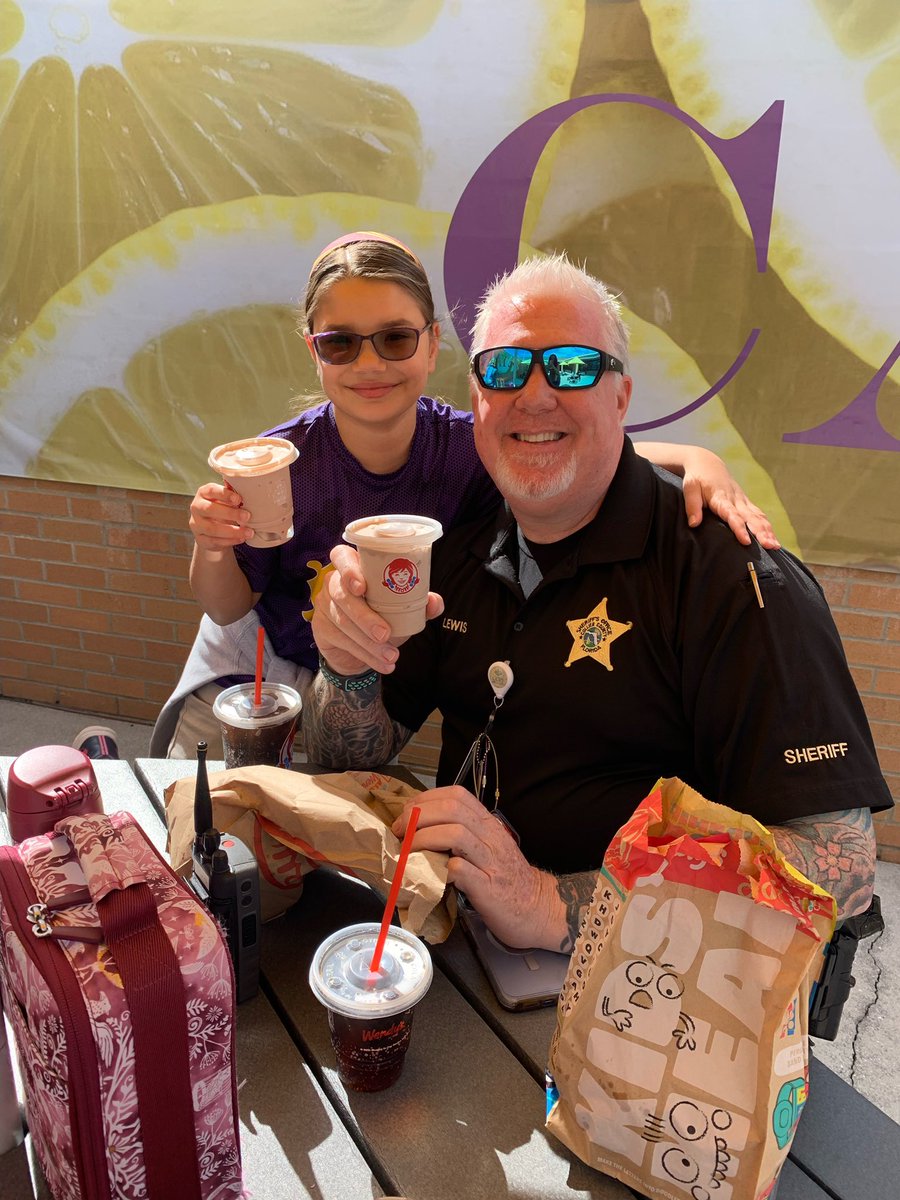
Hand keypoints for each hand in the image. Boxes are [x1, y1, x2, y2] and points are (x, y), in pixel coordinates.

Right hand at [189, 482, 254, 549]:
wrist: (212, 528)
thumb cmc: (223, 507)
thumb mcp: (227, 499)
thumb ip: (234, 496)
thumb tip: (250, 492)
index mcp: (204, 493)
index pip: (211, 490)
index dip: (224, 494)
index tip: (239, 499)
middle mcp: (196, 507)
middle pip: (209, 509)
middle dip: (229, 513)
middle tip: (247, 516)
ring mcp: (196, 524)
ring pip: (211, 529)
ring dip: (232, 531)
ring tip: (249, 532)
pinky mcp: (200, 539)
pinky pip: (214, 541)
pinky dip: (229, 541)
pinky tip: (241, 539)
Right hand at [312, 543, 443, 676]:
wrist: (360, 648)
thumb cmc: (382, 616)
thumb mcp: (400, 608)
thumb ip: (419, 603)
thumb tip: (435, 603)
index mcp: (354, 567)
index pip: (341, 556)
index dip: (349, 569)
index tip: (362, 587)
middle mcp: (334, 582)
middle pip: (342, 594)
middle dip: (365, 616)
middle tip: (385, 633)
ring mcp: (324, 604)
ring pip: (342, 621)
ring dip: (368, 642)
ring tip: (391, 656)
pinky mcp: (320, 627)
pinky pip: (341, 640)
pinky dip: (365, 654)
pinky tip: (382, 664)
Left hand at [391, 787, 560, 949]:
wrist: (537, 908)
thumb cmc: (505, 878)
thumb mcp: (486, 847)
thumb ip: (461, 834)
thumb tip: (421, 827)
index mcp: (488, 824)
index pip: (456, 795)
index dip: (426, 799)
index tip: (407, 814)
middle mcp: (490, 837)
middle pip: (451, 809)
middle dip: (418, 817)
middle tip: (401, 832)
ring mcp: (490, 861)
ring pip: (455, 833)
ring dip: (424, 839)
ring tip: (409, 851)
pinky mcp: (487, 887)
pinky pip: (459, 869)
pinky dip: (439, 869)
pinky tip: (429, 874)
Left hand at [680, 448, 779, 548]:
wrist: (708, 464)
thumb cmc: (696, 478)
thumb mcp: (690, 488)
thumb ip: (692, 506)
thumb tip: (694, 524)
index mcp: (721, 498)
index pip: (732, 515)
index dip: (739, 528)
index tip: (746, 541)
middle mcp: (735, 500)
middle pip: (751, 518)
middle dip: (761, 532)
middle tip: (770, 546)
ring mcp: (743, 501)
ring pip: (758, 517)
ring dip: (768, 531)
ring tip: (775, 546)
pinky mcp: (746, 503)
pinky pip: (759, 515)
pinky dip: (767, 527)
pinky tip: (773, 539)